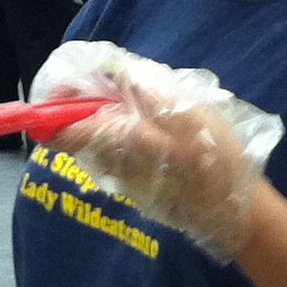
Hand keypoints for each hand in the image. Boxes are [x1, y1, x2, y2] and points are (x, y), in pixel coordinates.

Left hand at [33, 43, 280, 262]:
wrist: (231, 210)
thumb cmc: (210, 159)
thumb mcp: (184, 112)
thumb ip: (144, 92)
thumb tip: (115, 75)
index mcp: (113, 143)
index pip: (56, 132)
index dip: (54, 105)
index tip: (75, 85)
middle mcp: (108, 164)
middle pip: (76, 132)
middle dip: (89, 103)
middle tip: (119, 84)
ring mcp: (121, 177)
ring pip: (98, 141)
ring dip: (111, 117)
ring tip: (144, 102)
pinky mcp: (135, 184)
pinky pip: (117, 152)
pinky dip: (126, 133)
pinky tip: (158, 127)